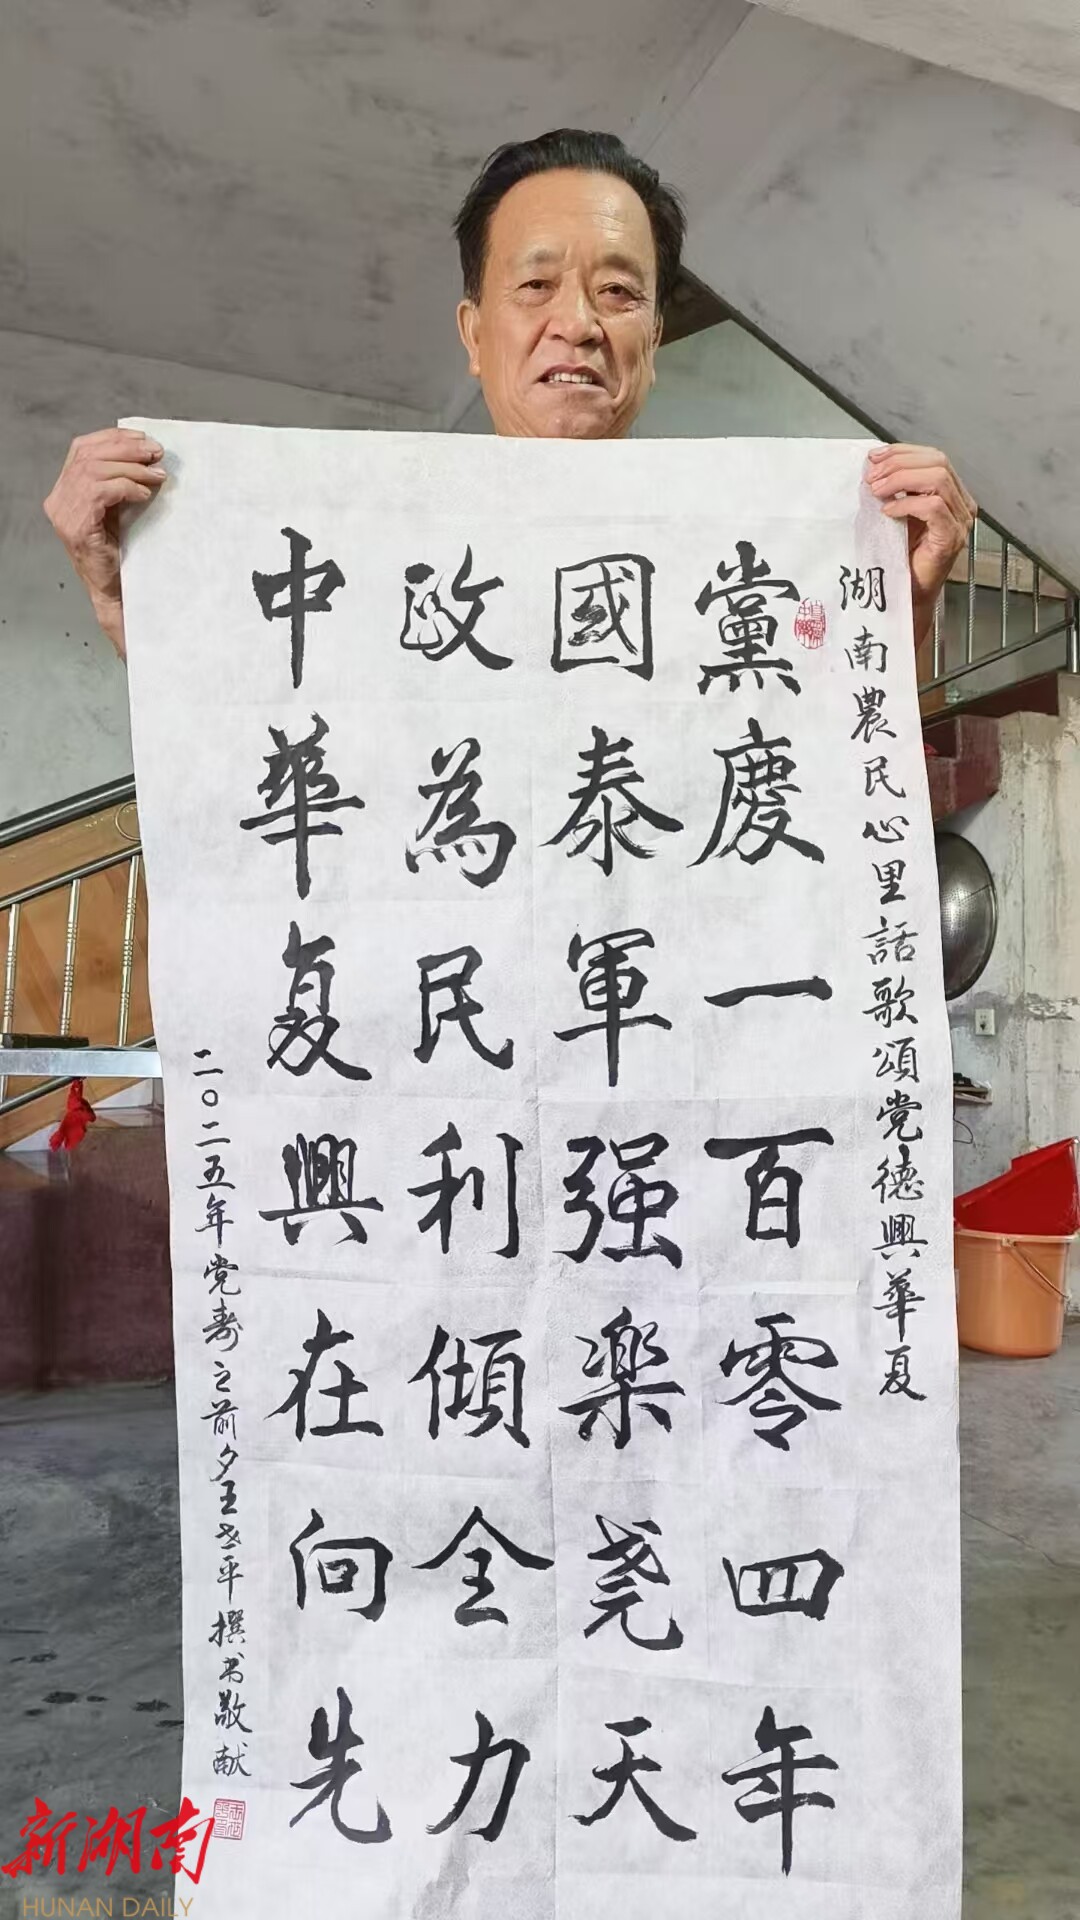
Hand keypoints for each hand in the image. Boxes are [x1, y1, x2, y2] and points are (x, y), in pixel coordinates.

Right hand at [43, 428, 168, 660]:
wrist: (114, 591)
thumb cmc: (118, 553)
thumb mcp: (115, 509)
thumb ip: (117, 481)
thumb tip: (146, 454)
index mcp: (64, 490)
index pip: (82, 449)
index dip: (113, 438)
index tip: (143, 439)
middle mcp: (58, 499)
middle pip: (89, 456)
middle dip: (127, 450)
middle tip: (156, 454)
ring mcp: (64, 513)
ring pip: (95, 471)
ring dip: (131, 468)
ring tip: (157, 475)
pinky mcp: (77, 527)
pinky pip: (101, 492)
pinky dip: (126, 487)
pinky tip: (144, 494)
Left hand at [866, 444, 976, 651]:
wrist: (907, 595)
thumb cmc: (902, 557)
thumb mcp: (897, 513)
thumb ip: (896, 489)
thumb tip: (874, 465)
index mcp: (952, 493)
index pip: (933, 457)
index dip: (903, 452)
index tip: (874, 458)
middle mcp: (961, 504)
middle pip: (938, 462)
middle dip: (899, 463)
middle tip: (871, 477)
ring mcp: (960, 521)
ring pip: (937, 479)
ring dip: (900, 480)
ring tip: (876, 491)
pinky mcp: (951, 538)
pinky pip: (933, 506)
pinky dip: (907, 504)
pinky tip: (887, 511)